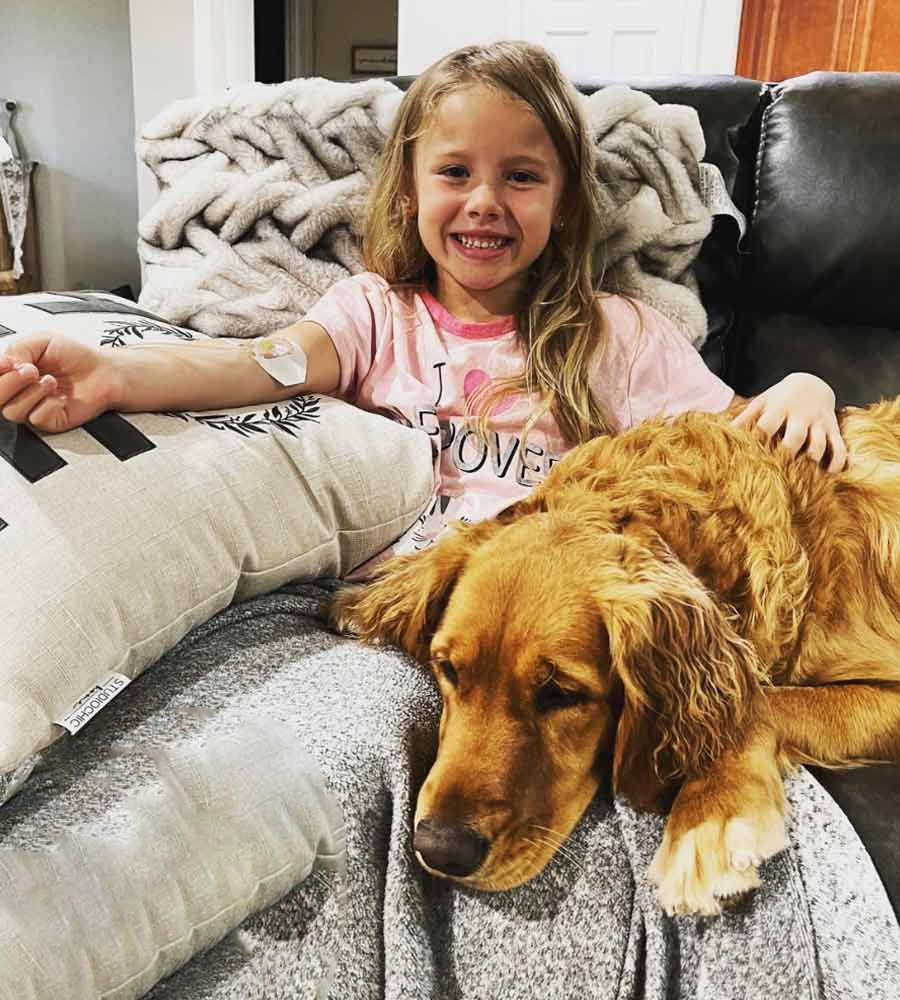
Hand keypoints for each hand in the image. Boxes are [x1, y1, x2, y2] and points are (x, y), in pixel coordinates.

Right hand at [0, 333, 116, 433]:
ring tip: (51, 380)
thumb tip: (3, 364)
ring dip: (32, 393)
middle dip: (9, 383)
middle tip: (31, 370)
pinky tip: (60, 396)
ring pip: (11, 411)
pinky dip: (49, 405)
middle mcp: (17, 391)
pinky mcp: (49, 421)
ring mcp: (31, 408)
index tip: (8, 362)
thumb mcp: (41, 341)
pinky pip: (36, 418)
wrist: (104, 371)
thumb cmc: (75, 355)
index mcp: (11, 372)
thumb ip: (16, 349)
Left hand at [731, 372, 846, 471]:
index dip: (759, 440)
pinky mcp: (833, 429)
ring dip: (811, 459)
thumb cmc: (780, 398)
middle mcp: (801, 415)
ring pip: (818, 444)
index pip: (767, 425)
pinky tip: (829, 473)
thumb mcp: (762, 402)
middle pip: (795, 437)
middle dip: (787, 453)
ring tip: (802, 473)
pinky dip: (837, 461)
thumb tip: (723, 433)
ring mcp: (819, 422)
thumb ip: (745, 417)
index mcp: (779, 407)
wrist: (812, 384)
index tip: (751, 455)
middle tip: (777, 467)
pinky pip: (839, 447)